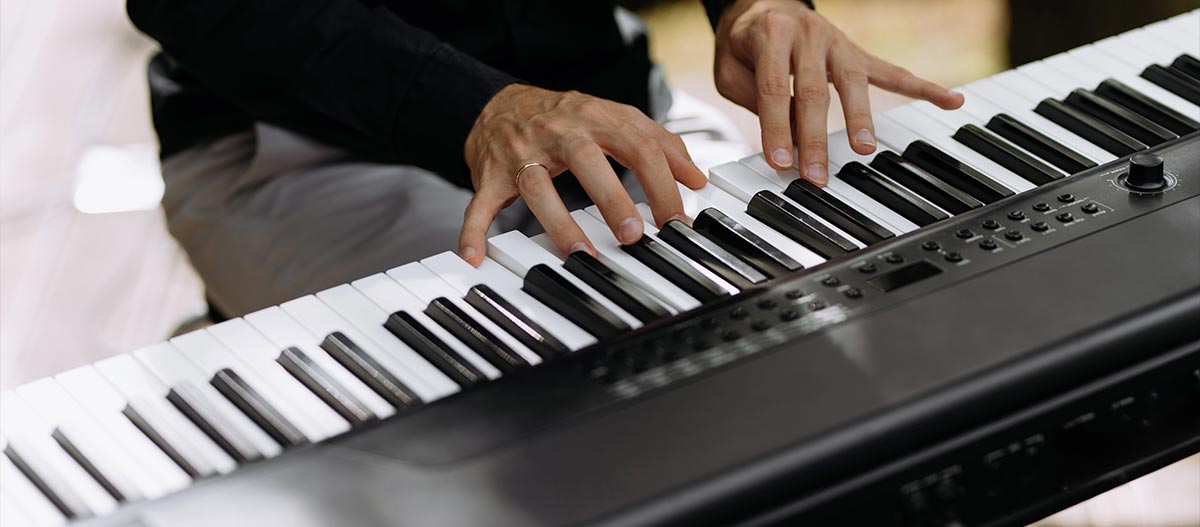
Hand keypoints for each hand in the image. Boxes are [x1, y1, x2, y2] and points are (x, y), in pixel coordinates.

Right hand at [458, 84, 706, 265]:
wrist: (499, 105)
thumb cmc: (565, 119)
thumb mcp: (615, 119)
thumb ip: (658, 143)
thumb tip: (696, 178)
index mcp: (594, 118)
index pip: (636, 145)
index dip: (660, 181)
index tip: (675, 218)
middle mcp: (558, 133)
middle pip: (587, 160)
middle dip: (612, 198)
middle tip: (632, 233)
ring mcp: (521, 155)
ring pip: (537, 187)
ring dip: (558, 223)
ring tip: (580, 253)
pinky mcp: (489, 177)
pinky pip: (480, 205)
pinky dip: (473, 232)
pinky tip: (474, 257)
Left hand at [714, 0, 964, 184]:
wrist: (763, 4)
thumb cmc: (745, 44)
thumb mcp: (731, 70)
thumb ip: (756, 99)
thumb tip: (787, 138)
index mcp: (771, 33)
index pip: (775, 87)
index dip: (777, 127)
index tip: (780, 161)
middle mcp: (809, 32)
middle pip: (814, 89)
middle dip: (815, 137)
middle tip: (816, 174)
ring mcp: (837, 41)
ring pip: (853, 82)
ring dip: (860, 119)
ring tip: (864, 149)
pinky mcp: (856, 52)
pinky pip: (890, 71)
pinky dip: (922, 87)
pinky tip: (950, 100)